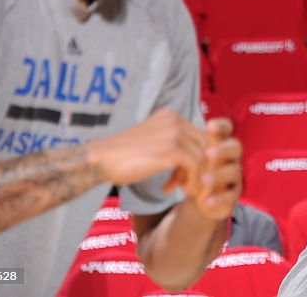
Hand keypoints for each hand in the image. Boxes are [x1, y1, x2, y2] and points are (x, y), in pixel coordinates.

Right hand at [88, 108, 207, 192]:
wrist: (101, 160)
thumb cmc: (124, 157)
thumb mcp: (153, 142)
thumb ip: (173, 144)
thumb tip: (197, 159)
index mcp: (171, 116)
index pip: (200, 135)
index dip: (197, 156)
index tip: (183, 174)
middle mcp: (176, 120)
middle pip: (206, 145)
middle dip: (199, 167)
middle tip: (185, 184)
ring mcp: (175, 133)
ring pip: (204, 157)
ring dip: (195, 176)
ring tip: (179, 189)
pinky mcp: (172, 150)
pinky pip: (196, 167)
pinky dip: (191, 181)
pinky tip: (173, 190)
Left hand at [183, 118, 241, 220]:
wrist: (203, 199)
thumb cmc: (194, 172)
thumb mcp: (186, 162)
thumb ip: (181, 154)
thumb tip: (168, 151)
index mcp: (221, 144)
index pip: (227, 129)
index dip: (221, 126)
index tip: (209, 126)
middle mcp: (232, 157)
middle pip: (235, 147)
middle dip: (222, 149)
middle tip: (208, 153)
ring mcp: (235, 176)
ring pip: (234, 171)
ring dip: (218, 175)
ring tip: (204, 180)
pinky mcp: (233, 195)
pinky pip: (230, 196)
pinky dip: (218, 198)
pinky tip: (206, 202)